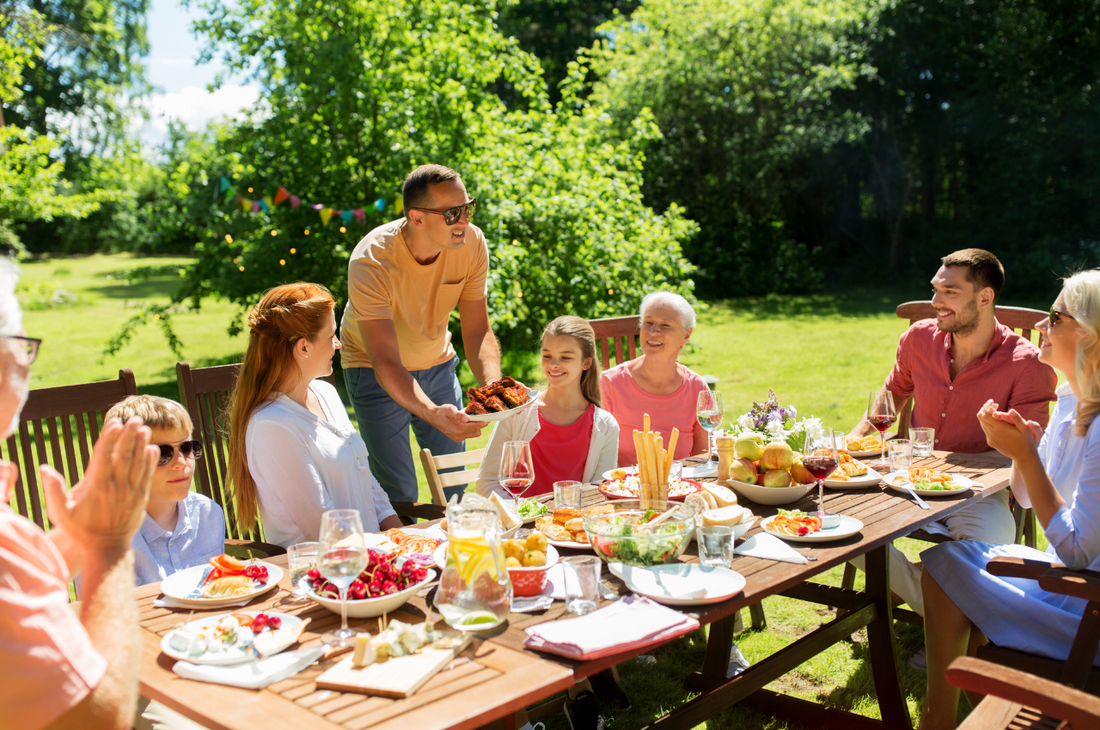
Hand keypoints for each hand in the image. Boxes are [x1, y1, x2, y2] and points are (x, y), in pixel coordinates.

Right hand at [42, 417, 157, 551]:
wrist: (107, 548)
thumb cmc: (82, 530)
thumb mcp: (61, 514)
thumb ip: (53, 491)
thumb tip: (45, 468)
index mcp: (97, 486)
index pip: (104, 456)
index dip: (110, 438)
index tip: (114, 423)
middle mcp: (116, 486)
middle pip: (125, 455)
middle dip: (130, 435)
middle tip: (134, 418)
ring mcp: (131, 491)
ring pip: (138, 463)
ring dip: (142, 444)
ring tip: (144, 428)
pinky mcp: (141, 497)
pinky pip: (147, 475)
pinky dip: (150, 461)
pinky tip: (153, 449)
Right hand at [431, 404, 487, 441]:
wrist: (433, 417)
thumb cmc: (442, 412)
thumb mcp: (450, 409)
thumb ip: (459, 414)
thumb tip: (467, 418)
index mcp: (458, 429)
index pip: (476, 427)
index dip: (484, 421)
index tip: (489, 416)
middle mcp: (459, 436)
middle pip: (477, 431)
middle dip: (480, 424)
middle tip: (479, 415)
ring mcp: (458, 438)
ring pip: (474, 433)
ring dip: (475, 426)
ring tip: (472, 418)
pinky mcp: (458, 439)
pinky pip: (469, 434)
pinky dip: (471, 429)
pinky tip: (467, 422)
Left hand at [977, 400, 1039, 461]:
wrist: (1023, 456)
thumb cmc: (1026, 441)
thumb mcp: (1025, 429)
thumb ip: (1017, 419)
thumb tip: (1011, 410)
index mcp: (999, 429)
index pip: (985, 414)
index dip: (986, 406)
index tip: (993, 401)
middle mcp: (992, 434)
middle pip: (981, 417)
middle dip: (986, 409)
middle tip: (995, 404)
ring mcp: (990, 439)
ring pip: (982, 423)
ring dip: (987, 416)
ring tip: (996, 411)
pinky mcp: (990, 442)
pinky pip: (985, 429)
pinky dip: (988, 422)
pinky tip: (997, 421)